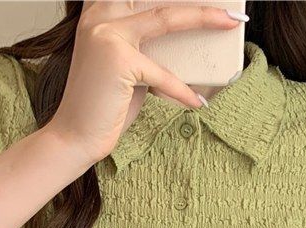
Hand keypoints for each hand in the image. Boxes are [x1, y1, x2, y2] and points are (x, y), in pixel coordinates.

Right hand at [45, 2, 244, 165]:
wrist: (75, 137)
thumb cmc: (104, 106)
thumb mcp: (128, 68)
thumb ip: (149, 47)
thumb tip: (185, 43)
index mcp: (99, 14)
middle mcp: (100, 17)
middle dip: (193, 0)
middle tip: (225, 4)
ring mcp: (108, 35)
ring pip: (166, 19)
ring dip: (204, 17)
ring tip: (231, 21)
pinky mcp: (119, 60)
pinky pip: (163, 73)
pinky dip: (181, 90)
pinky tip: (198, 102)